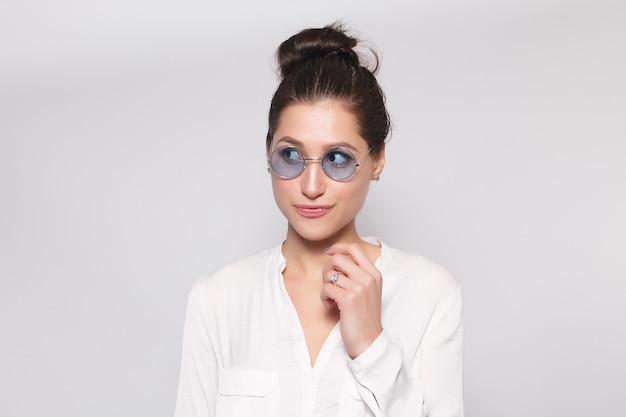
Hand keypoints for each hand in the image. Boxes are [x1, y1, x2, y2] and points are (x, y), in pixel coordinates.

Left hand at [321, 242, 382, 358]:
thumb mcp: (368, 290)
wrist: (369, 340)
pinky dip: (324, 297)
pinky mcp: (348, 298)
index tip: (329, 252)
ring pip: (330, 274)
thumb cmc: (364, 316)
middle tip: (329, 283)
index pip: (354, 248)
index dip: (338, 247)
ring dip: (325, 287)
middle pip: (338, 258)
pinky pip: (326, 288)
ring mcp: (359, 287)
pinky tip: (330, 305)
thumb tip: (336, 258)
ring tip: (331, 299)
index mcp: (374, 273)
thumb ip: (357, 274)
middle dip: (328, 270)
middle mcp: (368, 278)